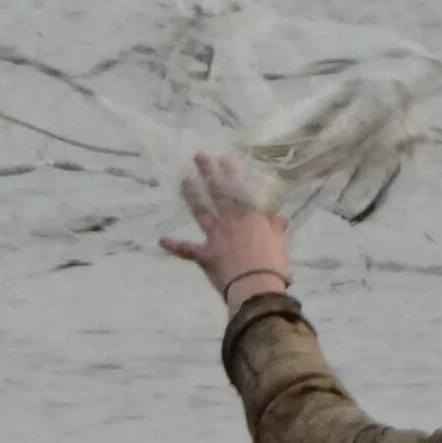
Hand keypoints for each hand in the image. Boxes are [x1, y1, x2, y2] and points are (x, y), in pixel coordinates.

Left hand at [159, 153, 290, 306]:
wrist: (256, 286)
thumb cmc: (272, 264)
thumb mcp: (278, 244)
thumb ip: (275, 229)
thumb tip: (280, 218)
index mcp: (250, 217)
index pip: (240, 190)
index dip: (232, 174)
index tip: (224, 158)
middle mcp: (230, 221)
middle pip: (218, 193)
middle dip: (208, 173)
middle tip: (199, 156)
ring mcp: (215, 236)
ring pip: (201, 212)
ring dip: (191, 195)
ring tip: (183, 180)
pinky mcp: (205, 254)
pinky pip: (187, 250)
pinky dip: (174, 245)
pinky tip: (161, 240)